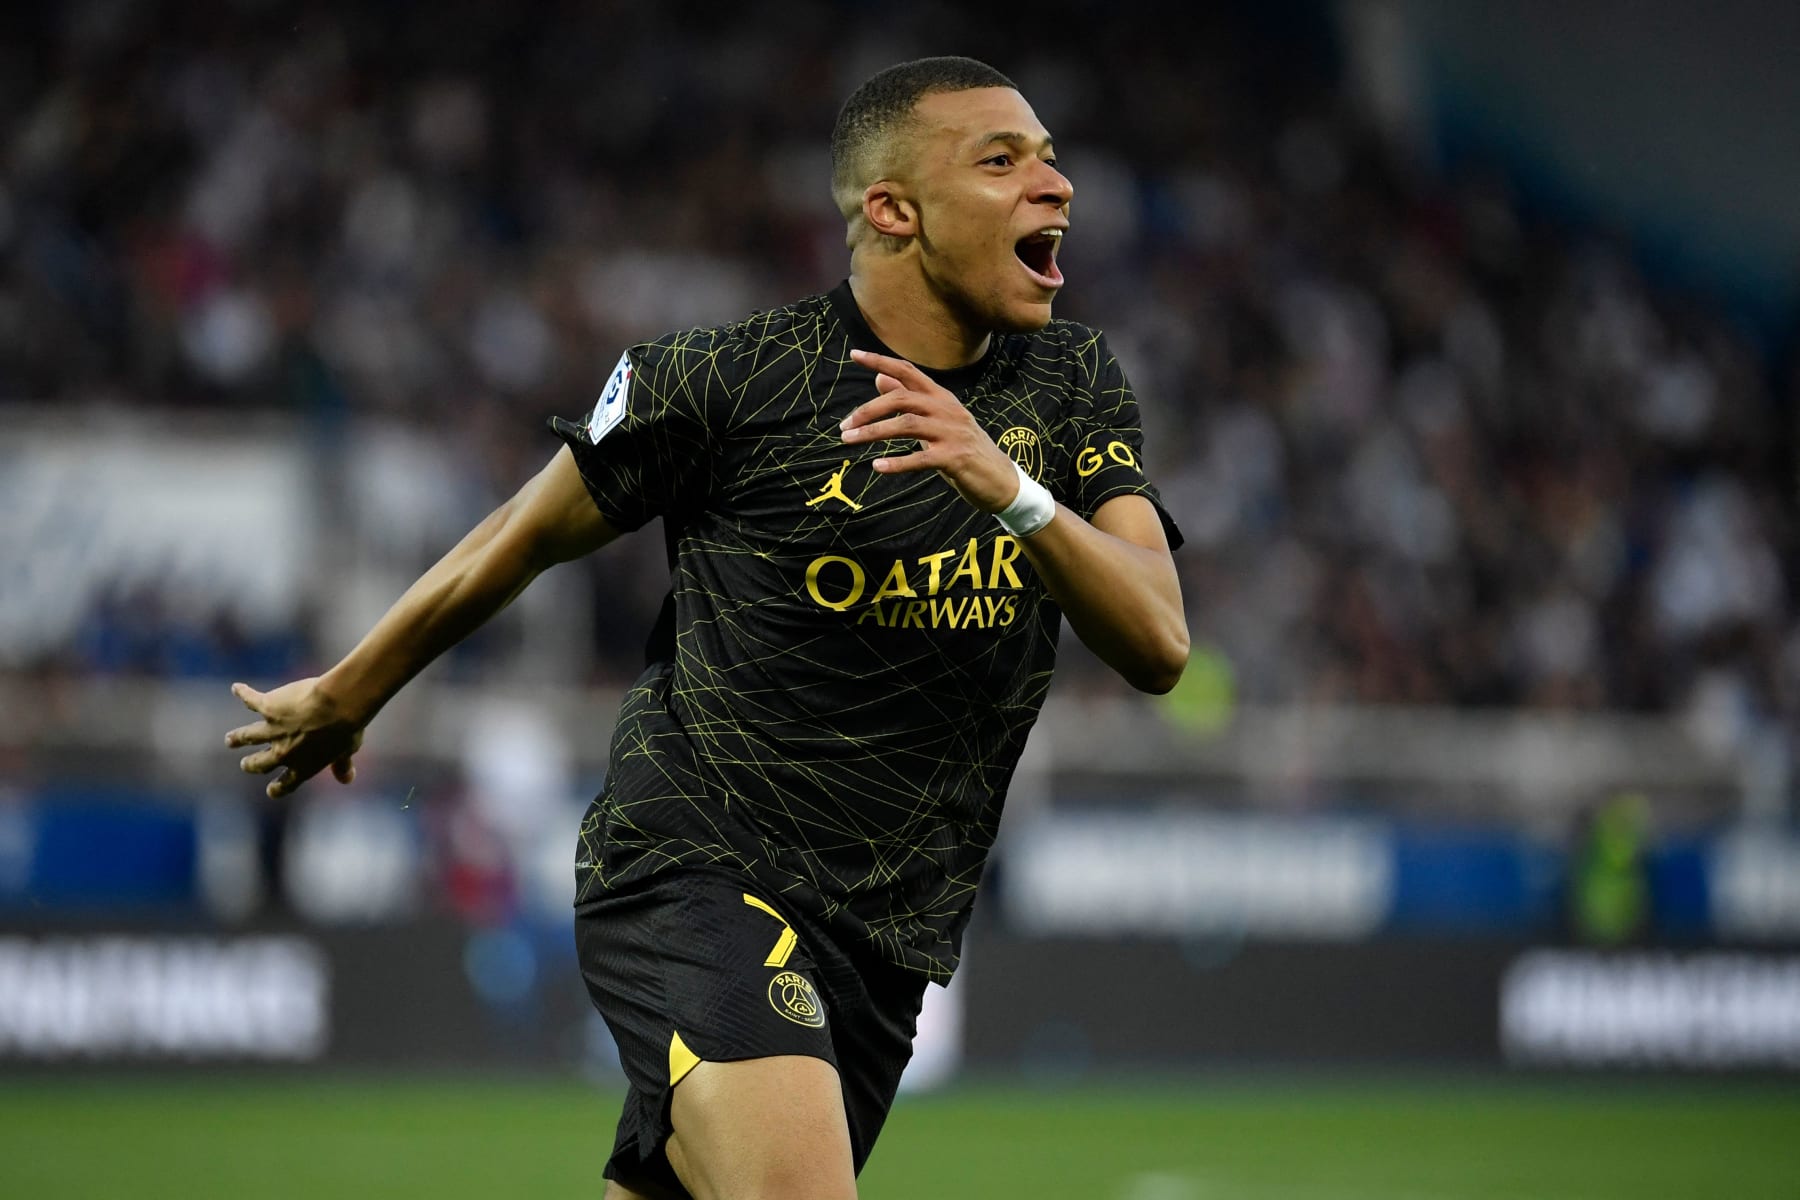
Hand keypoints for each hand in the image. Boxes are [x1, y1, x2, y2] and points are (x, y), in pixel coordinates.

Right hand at [225, 679, 364, 798]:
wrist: (338, 705)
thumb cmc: (347, 728)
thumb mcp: (347, 750)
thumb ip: (342, 765)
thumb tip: (347, 779)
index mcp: (303, 767)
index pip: (286, 784)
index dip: (277, 788)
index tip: (271, 790)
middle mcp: (283, 752)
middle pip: (260, 763)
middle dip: (251, 764)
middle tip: (245, 764)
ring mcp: (273, 730)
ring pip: (248, 737)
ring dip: (237, 738)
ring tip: (230, 739)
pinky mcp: (268, 707)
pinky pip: (251, 701)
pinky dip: (243, 693)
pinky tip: (237, 688)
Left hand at [841, 348, 1020, 511]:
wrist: (1000, 480)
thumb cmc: (963, 450)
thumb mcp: (935, 421)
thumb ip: (909, 401)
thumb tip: (879, 378)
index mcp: (941, 397)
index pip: (908, 371)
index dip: (880, 361)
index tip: (854, 354)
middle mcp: (947, 409)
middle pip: (902, 398)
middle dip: (868, 410)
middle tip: (844, 426)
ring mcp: (953, 433)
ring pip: (907, 424)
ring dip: (874, 433)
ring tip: (850, 441)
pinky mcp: (955, 458)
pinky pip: (921, 458)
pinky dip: (897, 462)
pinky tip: (878, 467)